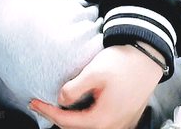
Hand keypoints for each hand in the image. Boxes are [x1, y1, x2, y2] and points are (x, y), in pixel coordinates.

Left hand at [29, 45, 162, 128]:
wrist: (147, 58)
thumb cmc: (122, 63)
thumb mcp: (94, 72)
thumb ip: (75, 88)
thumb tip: (61, 100)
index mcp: (103, 119)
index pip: (67, 122)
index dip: (48, 112)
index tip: (33, 101)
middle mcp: (113, 127)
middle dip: (57, 119)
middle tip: (40, 106)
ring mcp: (121, 124)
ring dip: (71, 122)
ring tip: (55, 109)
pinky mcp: (125, 118)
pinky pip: (100, 125)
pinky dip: (84, 120)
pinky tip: (76, 110)